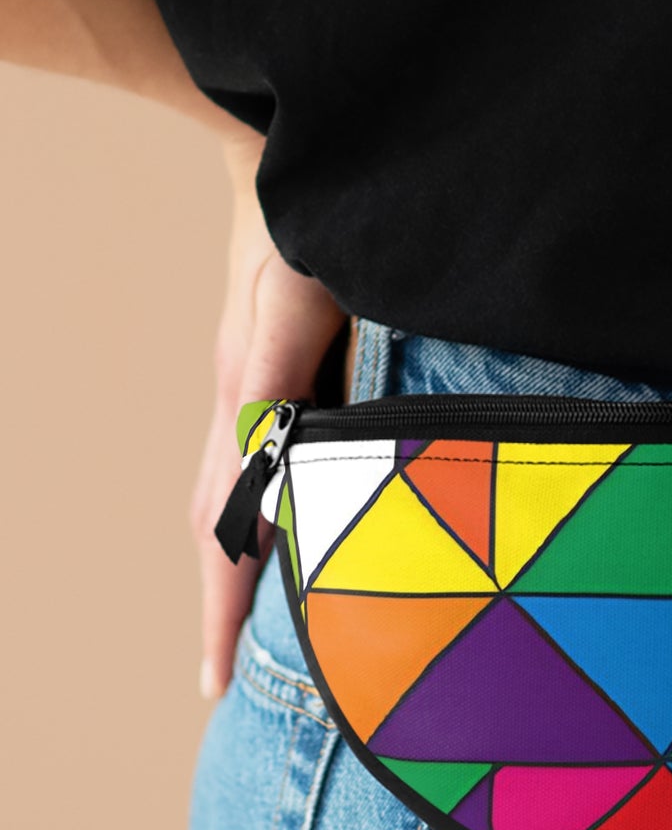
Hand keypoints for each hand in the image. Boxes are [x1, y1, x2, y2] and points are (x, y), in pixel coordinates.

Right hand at [191, 133, 346, 698]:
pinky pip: (251, 463)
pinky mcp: (273, 371)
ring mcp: (253, 388)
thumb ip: (281, 384)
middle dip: (220, 608)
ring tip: (243, 632)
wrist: (278, 146)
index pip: (224, 528)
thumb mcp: (296, 297)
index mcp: (247, 402)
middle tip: (222, 684)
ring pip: (229, 499)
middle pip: (216, 528)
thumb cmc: (299, 217)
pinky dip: (253, 516)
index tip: (215, 683)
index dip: (223, 608)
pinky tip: (280, 533)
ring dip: (233, 568)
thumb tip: (272, 483)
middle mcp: (242, 404)